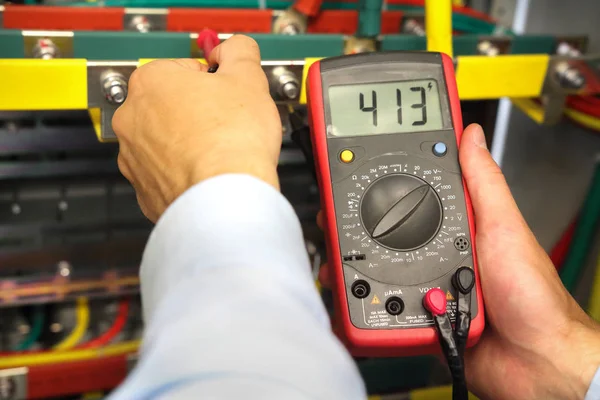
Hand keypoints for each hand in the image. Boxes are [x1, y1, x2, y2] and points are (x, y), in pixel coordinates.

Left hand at [113, 35, 281, 221]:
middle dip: (196, 112)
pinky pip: (165, 175)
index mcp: (151, 82)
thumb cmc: (232, 142)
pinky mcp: (144, 191)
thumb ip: (238, 53)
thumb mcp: (248, 78)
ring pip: (164, 142)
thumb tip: (234, 50)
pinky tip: (206, 173)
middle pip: (170, 106)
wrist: (226, 198)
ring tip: (218, 151)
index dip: (211, 82)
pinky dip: (184, 174)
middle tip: (226, 123)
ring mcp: (133, 158)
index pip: (183, 69)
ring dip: (187, 144)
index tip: (225, 94)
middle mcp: (132, 119)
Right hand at [318, 124, 599, 399]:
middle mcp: (436, 253)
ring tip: (346, 255)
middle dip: (359, 225)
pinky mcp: (416, 315)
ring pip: (377, 268)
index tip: (361, 165)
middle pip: (386, 233)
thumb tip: (471, 136)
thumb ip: (483, 182)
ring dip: (360, 264)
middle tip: (337, 213)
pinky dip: (367, 300)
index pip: (414, 196)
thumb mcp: (504, 227)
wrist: (533, 361)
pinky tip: (361, 292)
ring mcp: (424, 284)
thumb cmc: (532, 296)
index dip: (388, 181)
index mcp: (456, 227)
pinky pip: (382, 304)